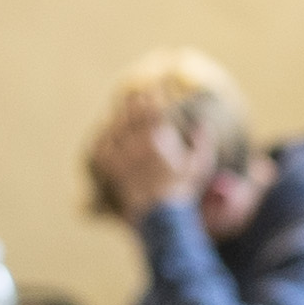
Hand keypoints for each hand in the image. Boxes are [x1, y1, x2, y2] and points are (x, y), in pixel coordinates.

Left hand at [90, 97, 210, 217]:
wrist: (160, 216)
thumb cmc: (182, 190)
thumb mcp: (200, 165)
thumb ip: (203, 142)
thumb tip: (202, 125)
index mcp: (159, 136)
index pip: (153, 104)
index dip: (154, 93)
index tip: (157, 88)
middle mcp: (137, 141)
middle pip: (131, 110)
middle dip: (135, 100)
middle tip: (137, 95)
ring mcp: (120, 153)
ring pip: (114, 125)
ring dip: (119, 115)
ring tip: (122, 110)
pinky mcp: (108, 167)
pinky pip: (100, 145)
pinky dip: (102, 137)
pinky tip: (105, 134)